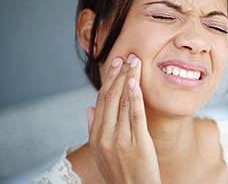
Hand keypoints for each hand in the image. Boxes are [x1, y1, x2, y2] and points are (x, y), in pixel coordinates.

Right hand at [86, 54, 160, 183]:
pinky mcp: (138, 142)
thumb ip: (93, 129)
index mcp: (96, 136)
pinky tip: (136, 81)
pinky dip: (134, 96)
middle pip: (110, 97)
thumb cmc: (119, 171)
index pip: (100, 101)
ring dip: (129, 79)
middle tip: (127, 56)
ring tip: (135, 62)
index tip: (115, 64)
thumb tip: (88, 107)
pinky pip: (135, 114)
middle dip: (119, 74)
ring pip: (122, 102)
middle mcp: (105, 135)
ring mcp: (120, 139)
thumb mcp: (100, 152)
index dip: (108, 80)